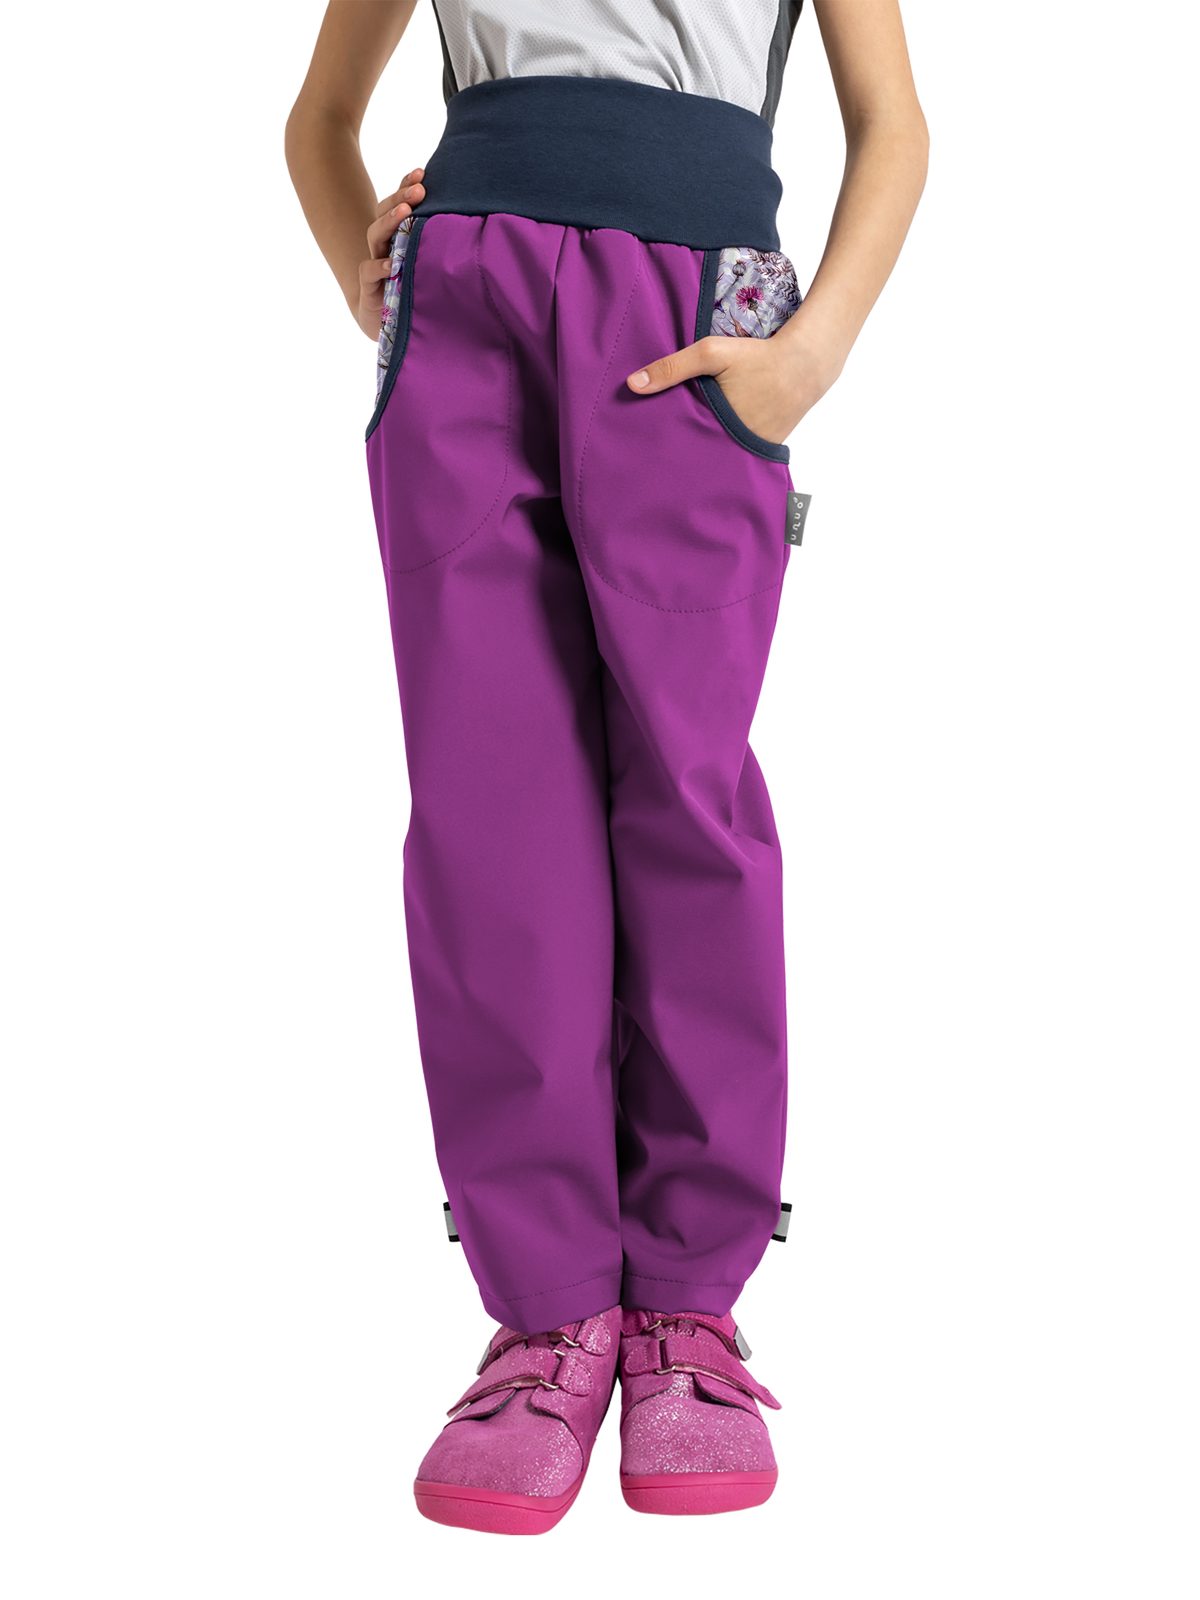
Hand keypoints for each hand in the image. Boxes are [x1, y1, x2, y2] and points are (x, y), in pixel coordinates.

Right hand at [356, 167, 425, 338]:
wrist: (388, 324)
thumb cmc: (414, 290)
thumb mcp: (431, 267)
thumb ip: (442, 247)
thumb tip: (478, 226)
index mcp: (398, 235)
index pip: (399, 203)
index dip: (406, 186)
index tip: (422, 172)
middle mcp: (385, 244)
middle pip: (385, 212)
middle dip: (401, 197)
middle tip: (419, 189)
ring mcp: (375, 262)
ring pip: (375, 234)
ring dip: (389, 221)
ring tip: (405, 212)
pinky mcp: (369, 286)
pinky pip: (369, 271)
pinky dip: (380, 266)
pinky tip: (393, 263)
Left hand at [625, 321, 842, 444]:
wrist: (807, 364)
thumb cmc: (757, 356)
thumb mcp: (711, 353)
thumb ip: (672, 367)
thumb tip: (632, 384)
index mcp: (718, 428)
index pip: (682, 447)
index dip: (665, 449)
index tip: (645, 453)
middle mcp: (735, 447)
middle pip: (700, 456)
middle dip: (682, 456)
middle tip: (656, 460)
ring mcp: (752, 450)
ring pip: (719, 455)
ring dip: (705, 451)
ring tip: (681, 453)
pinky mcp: (763, 447)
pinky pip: (738, 452)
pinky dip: (725, 446)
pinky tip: (713, 441)